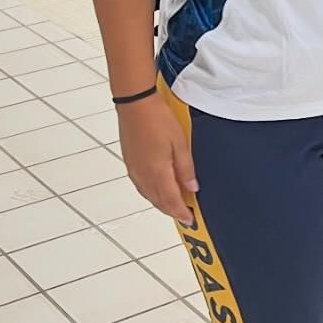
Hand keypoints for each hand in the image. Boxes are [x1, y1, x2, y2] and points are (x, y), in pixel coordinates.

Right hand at [118, 91, 196, 222]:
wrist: (135, 104)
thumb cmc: (157, 119)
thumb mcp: (180, 143)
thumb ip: (186, 168)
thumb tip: (192, 188)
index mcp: (157, 172)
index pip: (171, 201)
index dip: (181, 212)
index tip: (190, 219)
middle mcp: (143, 175)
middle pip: (158, 201)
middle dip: (172, 211)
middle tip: (184, 215)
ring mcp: (134, 169)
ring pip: (149, 195)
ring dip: (161, 203)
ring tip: (174, 205)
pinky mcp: (130, 162)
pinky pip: (141, 186)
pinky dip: (151, 193)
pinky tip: (157, 189)